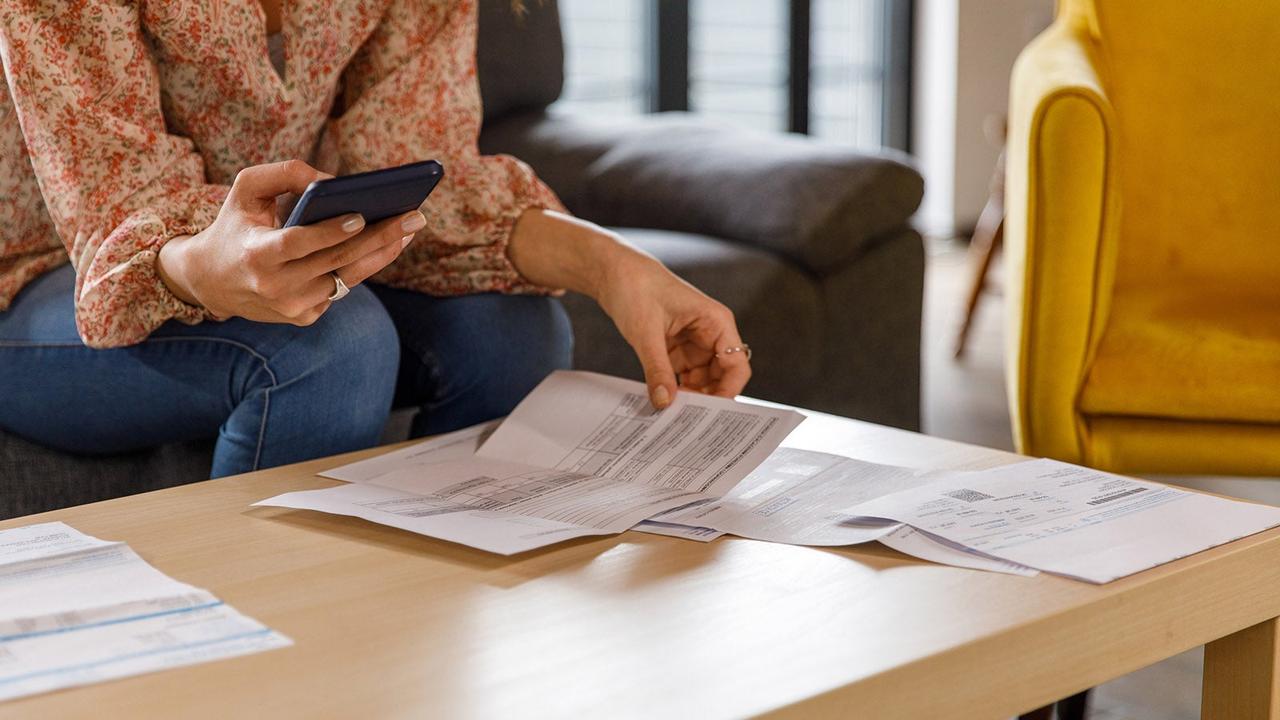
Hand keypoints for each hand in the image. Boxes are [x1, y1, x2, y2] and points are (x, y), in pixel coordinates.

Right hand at [157, 159, 425, 324]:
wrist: (211, 281)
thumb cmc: (235, 225)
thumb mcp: (246, 190)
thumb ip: (284, 174)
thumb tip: (332, 181)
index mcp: (257, 254)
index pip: (299, 244)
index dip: (330, 231)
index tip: (360, 215)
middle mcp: (276, 287)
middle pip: (337, 261)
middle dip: (381, 236)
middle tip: (415, 216)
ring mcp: (293, 306)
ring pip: (348, 277)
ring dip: (383, 252)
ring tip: (410, 229)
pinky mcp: (305, 317)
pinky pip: (342, 287)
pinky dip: (363, 265)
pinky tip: (387, 245)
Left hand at [506, 209, 751, 409]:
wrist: (612, 271)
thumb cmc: (635, 288)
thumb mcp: (645, 333)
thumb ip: (657, 370)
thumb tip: (664, 403)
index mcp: (716, 322)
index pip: (736, 365)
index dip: (728, 392)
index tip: (709, 415)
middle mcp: (710, 334)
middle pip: (720, 378)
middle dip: (705, 400)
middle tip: (685, 423)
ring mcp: (693, 343)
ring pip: (700, 381)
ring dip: (688, 398)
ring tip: (670, 417)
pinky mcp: (675, 348)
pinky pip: (681, 376)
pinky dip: (673, 389)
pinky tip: (660, 402)